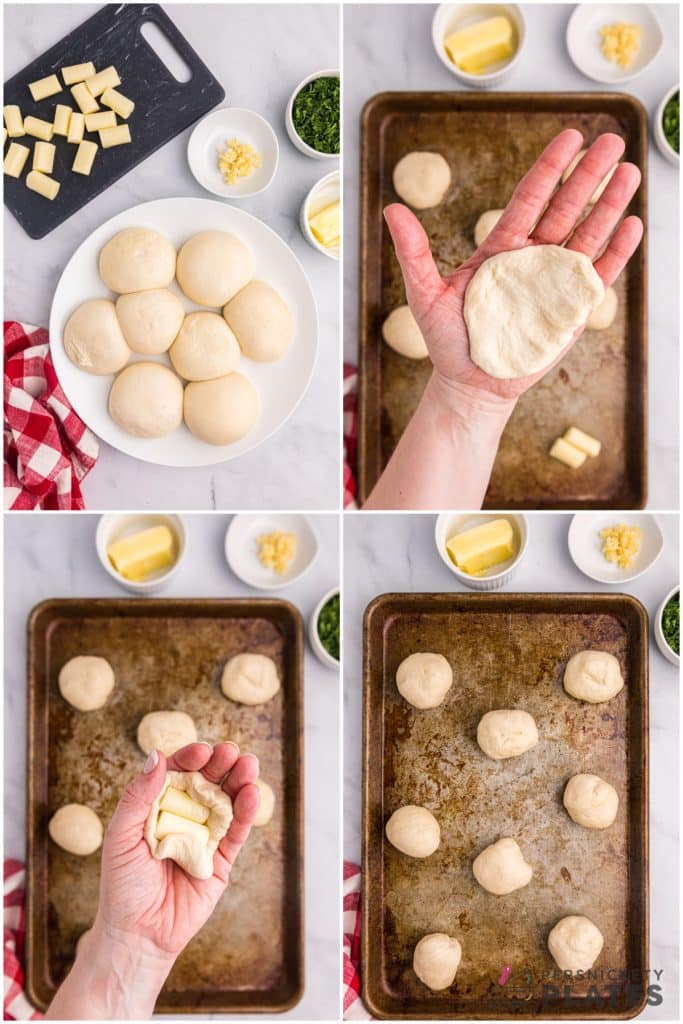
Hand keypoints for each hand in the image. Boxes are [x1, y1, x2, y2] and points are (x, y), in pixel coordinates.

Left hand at [97, 742, 259, 955]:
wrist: (138, 934)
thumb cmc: (122, 885)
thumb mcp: (121, 836)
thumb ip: (138, 797)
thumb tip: (156, 756)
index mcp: (157, 806)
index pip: (177, 773)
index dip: (189, 758)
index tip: (200, 751)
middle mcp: (184, 816)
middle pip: (206, 781)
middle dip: (219, 764)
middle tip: (229, 751)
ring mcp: (205, 836)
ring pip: (226, 801)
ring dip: (239, 780)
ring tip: (248, 764)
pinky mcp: (222, 859)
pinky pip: (236, 831)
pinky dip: (246, 812)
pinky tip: (252, 793)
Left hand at [385, 129, 642, 401]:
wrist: (471, 384)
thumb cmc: (448, 340)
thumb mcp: (425, 294)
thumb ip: (413, 252)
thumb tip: (391, 209)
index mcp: (501, 247)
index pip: (530, 198)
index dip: (551, 168)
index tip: (571, 137)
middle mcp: (532, 257)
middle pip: (565, 208)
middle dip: (589, 175)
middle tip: (612, 141)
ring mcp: (555, 282)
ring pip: (587, 235)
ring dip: (609, 204)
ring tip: (630, 171)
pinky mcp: (572, 309)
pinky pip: (598, 276)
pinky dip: (616, 252)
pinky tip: (630, 225)